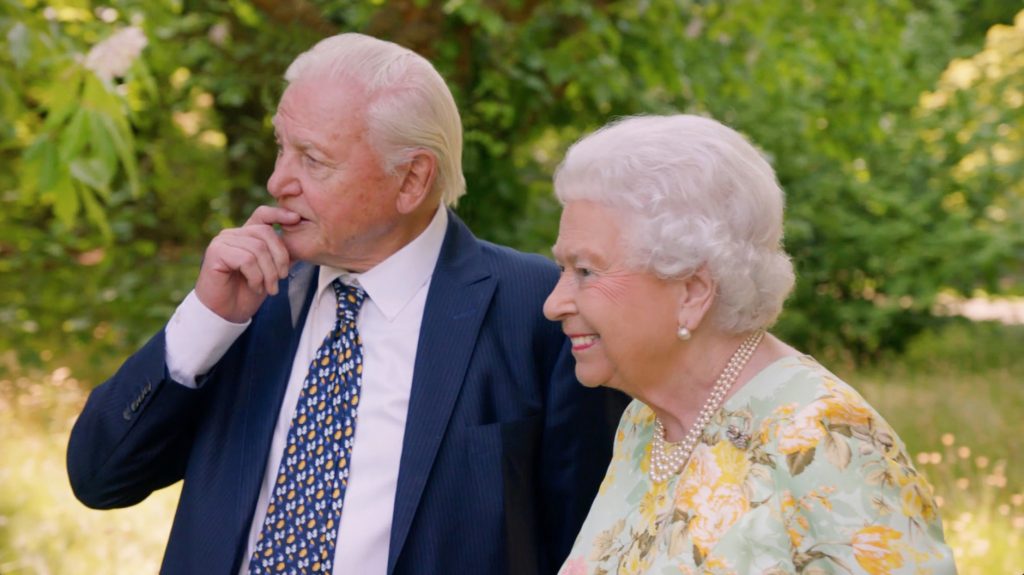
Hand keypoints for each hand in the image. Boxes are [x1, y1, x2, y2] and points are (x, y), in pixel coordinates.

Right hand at [194, 206, 300, 322]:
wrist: (226, 312)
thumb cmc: (248, 292)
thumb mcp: (271, 271)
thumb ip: (282, 255)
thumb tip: (303, 241)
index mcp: (246, 234)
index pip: (263, 214)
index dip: (280, 214)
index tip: (297, 219)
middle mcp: (232, 234)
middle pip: (266, 233)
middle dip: (280, 258)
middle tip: (282, 279)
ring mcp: (222, 241)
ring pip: (258, 248)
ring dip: (269, 273)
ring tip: (269, 288)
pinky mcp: (216, 252)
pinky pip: (246, 259)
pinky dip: (256, 277)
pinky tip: (255, 287)